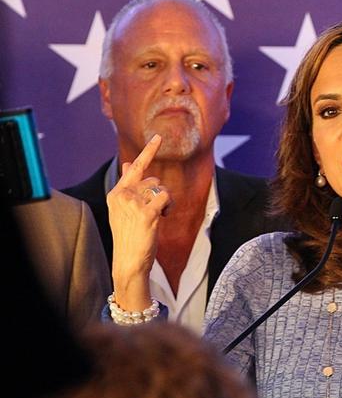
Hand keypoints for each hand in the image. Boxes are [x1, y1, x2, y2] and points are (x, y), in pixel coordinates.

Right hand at [107, 135, 169, 310]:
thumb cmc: (129, 234)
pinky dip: (169, 206)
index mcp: (116, 193)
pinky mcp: (146, 212)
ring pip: (160, 188)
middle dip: (159, 192)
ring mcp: (133, 203)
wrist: (128, 260)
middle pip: (152, 179)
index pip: (134, 167)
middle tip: (156, 210)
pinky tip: (163, 216)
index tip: (158, 137)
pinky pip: (166, 197)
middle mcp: (122, 195)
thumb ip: (127, 187)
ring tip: (158, 216)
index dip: (148, 151)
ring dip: (165, 201)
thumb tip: (127, 165)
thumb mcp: (123, 209)